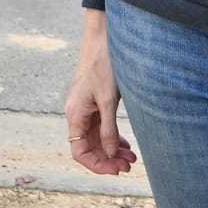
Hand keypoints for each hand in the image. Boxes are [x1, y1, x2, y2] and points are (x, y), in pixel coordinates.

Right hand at [63, 9, 137, 175]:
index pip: (79, 151)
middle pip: (89, 147)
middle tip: (130, 166)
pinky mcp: (95, 102)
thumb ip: (108, 128)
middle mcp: (78, 114)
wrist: (104, 37)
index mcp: (75, 115)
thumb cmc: (103, 64)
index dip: (96, 165)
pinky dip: (114, 137)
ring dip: (113, 150)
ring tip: (133, 158)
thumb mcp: (108, 99)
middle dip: (109, 159)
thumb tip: (110, 153)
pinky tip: (127, 144)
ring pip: (97, 138)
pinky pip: (102, 127)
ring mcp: (86, 109)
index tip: (115, 170)